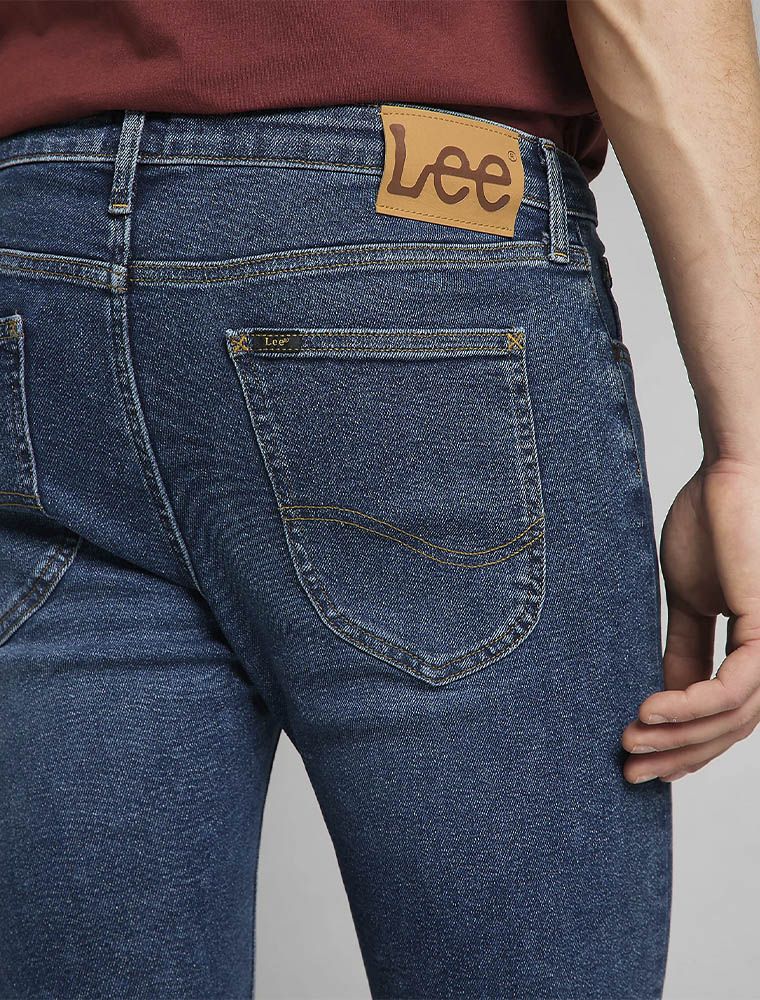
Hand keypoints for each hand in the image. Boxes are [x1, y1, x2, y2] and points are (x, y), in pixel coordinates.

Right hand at [622, 457, 759, 782]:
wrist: (729, 473)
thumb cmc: (713, 523)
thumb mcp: (690, 600)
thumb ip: (685, 647)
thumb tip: (666, 693)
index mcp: (759, 649)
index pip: (728, 716)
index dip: (688, 744)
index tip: (643, 759)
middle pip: (732, 730)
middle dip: (679, 755)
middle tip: (631, 769)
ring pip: (732, 719)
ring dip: (677, 737)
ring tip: (629, 741)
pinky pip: (730, 690)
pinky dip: (688, 707)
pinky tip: (648, 711)